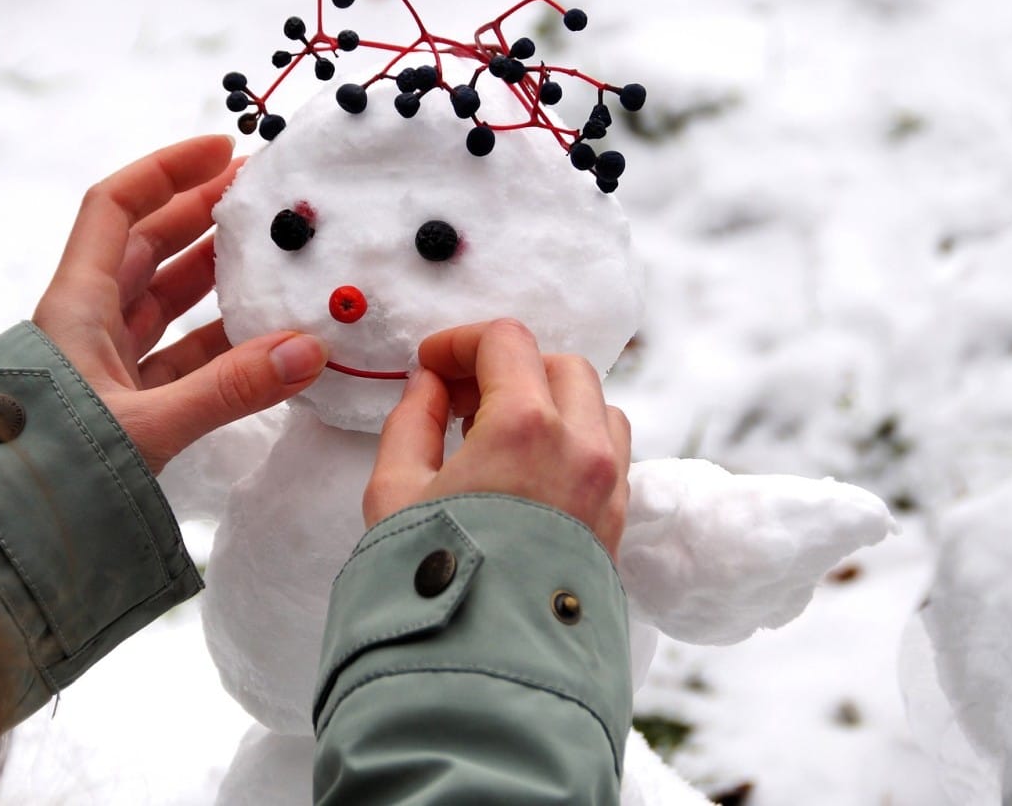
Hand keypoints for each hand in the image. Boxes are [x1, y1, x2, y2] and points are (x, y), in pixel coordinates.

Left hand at [33, 135, 327, 472]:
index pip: (114, 207)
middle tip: (261, 194)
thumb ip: (229, 389)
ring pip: (164, 299)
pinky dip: (219, 341)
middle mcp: (86, 323)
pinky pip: (178, 354)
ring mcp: (105, 363)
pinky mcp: (125, 402)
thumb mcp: (147, 425)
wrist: (13, 538)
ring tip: (271, 252)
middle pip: (146, 244)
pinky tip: (264, 335)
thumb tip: (309, 350)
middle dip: (201, 212)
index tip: (221, 147)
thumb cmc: (56, 470)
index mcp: (75, 305)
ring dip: (213, 273)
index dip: (165, 169)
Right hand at [363, 319, 630, 558]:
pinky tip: (527, 472)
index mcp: (525, 426)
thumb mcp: (394, 490)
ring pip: (595, 404)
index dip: (461, 342)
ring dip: (549, 401)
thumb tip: (429, 386)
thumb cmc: (430, 583)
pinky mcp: (617, 520)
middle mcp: (581, 446)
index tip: (432, 365)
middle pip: (559, 364)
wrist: (484, 670)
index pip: (506, 341)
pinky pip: (608, 452)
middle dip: (508, 368)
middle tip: (459, 399)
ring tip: (497, 435)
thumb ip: (412, 420)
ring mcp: (608, 484)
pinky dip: (572, 440)